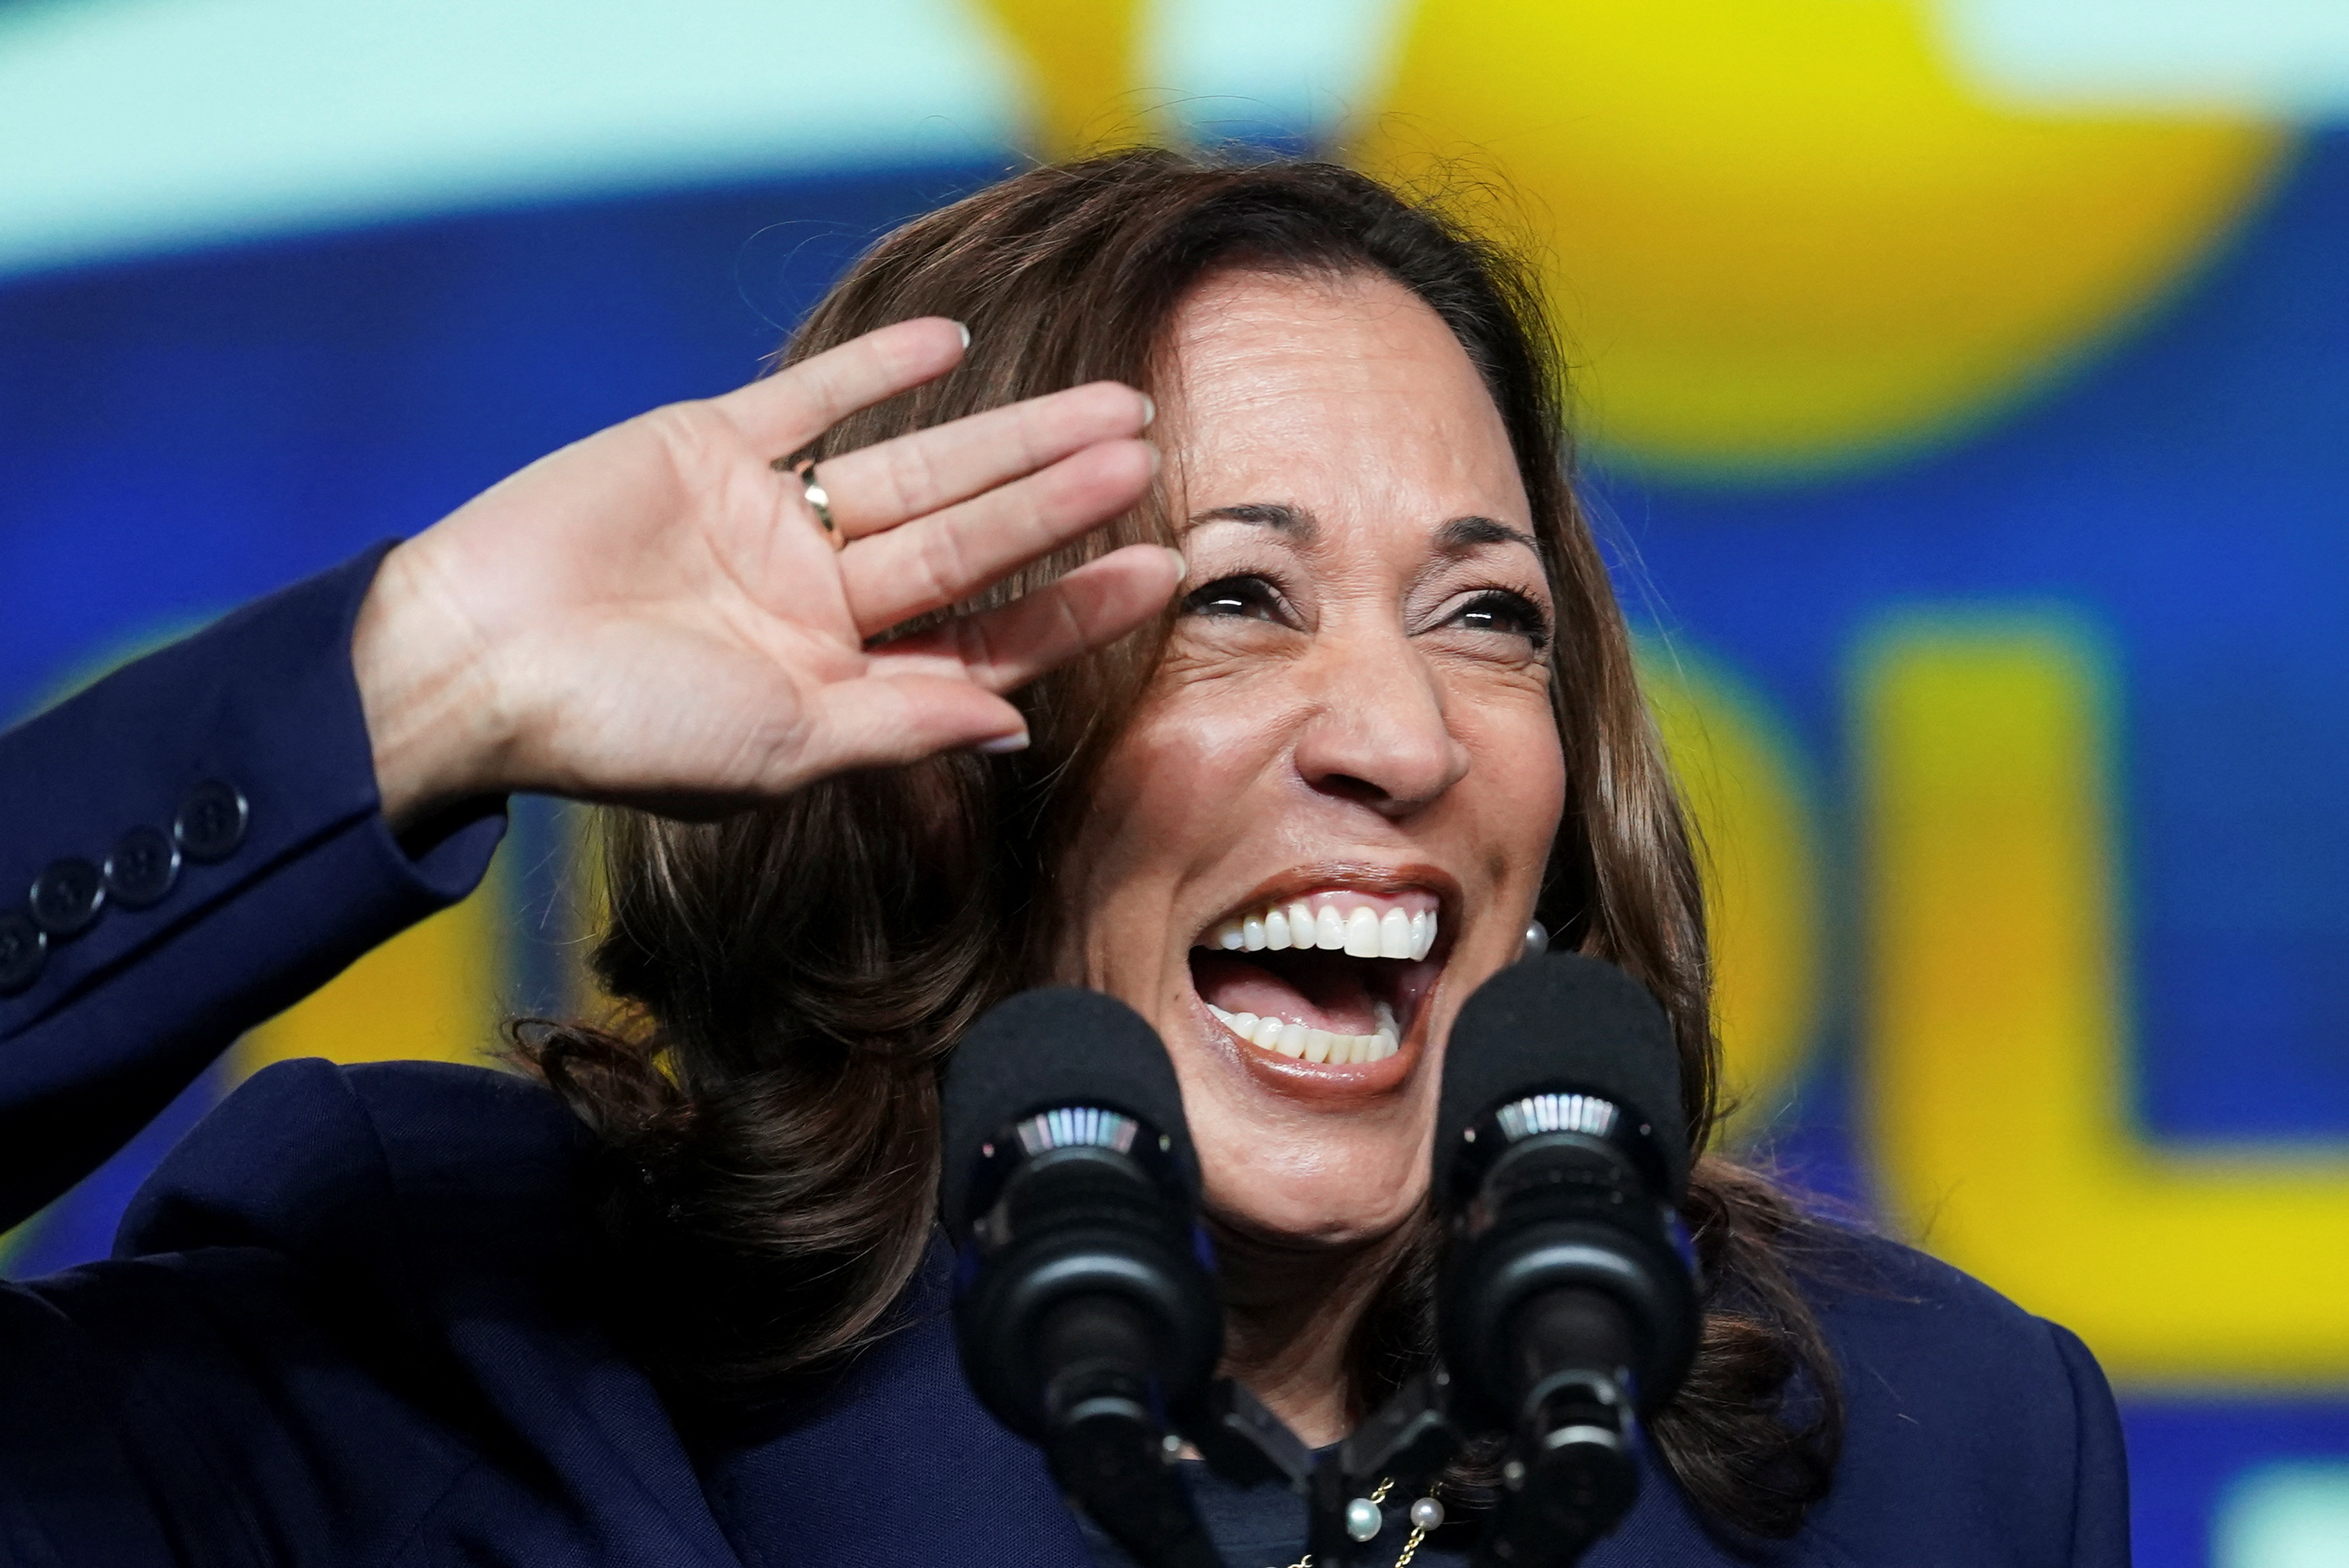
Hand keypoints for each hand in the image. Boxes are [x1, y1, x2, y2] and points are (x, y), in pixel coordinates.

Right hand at [352, 317, 1171, 828]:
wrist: (468, 661)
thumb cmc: (620, 732)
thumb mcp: (779, 746)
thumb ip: (899, 726)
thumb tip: (1018, 728)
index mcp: (841, 679)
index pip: (987, 637)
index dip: (1076, 606)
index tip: (1164, 572)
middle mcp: (818, 597)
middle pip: (968, 540)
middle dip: (1059, 501)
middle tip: (1150, 454)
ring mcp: (767, 518)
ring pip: (915, 467)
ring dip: (1006, 436)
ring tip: (1103, 407)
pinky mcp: (706, 448)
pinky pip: (810, 398)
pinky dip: (874, 368)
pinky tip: (952, 345)